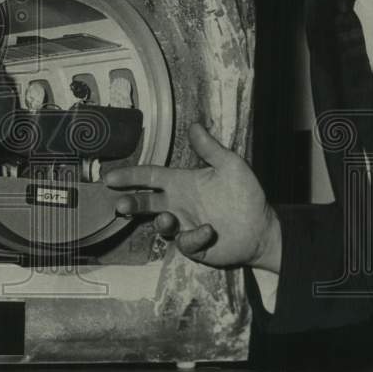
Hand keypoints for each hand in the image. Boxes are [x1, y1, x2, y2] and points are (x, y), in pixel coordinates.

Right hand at [104, 122, 280, 270]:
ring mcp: (184, 225)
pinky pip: (185, 242)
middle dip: (131, 204)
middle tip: (120, 205)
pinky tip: (207, 229)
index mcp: (181, 183)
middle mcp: (178, 204)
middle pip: (146, 203)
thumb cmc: (245, 194)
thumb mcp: (230, 165)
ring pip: (161, 225)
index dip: (130, 176)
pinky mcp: (194, 245)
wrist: (262, 227)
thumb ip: (210, 148)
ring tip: (166, 218)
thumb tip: (195, 125)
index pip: (150, 177)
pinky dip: (193, 236)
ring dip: (160, 222)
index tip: (110, 178)